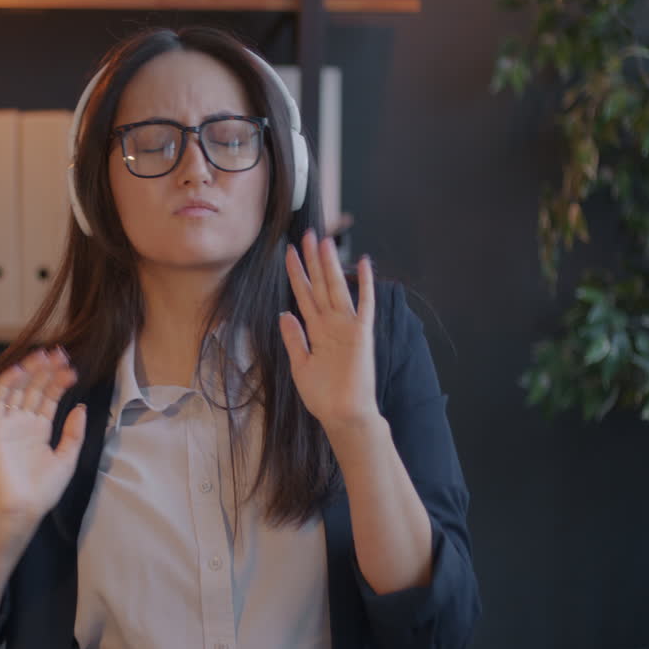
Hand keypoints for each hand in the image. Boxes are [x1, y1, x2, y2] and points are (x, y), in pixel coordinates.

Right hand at [0, 347, 86, 529]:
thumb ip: (74, 433)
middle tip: (60, 352)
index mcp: (39, 430)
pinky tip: (21, 368)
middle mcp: (23, 423)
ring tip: (45, 355)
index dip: (59, 381)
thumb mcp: (67, 459)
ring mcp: (9, 424)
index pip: (49, 397)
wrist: (21, 508)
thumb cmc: (42, 490)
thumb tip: (80, 408)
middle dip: (47, 370)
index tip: (72, 368)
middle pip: (35, 388)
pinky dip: (8, 382)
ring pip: (18, 388)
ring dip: (30, 370)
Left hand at [279, 230, 379, 441]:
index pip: (303, 295)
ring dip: (330, 265)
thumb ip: (293, 338)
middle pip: (319, 285)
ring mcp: (347, 327)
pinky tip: (364, 264)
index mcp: (315, 331)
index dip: (296, 273)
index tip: (289, 253)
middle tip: (307, 234)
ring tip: (324, 242)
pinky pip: (364, 305)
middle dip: (313, 260)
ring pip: (337, 289)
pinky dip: (365, 285)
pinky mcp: (362, 335)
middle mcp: (331, 324)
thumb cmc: (323, 396)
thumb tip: (284, 313)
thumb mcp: (299, 365)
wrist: (343, 415)